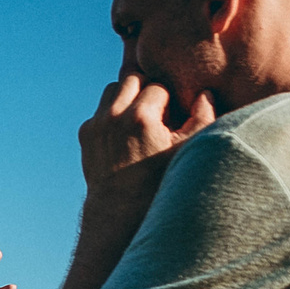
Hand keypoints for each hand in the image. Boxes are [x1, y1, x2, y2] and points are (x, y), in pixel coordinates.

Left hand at [80, 74, 215, 198]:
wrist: (121, 210)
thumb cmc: (161, 181)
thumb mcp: (189, 150)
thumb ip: (203, 116)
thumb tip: (204, 92)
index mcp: (140, 117)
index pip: (159, 85)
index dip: (170, 98)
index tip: (173, 116)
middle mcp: (114, 116)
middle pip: (133, 78)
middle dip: (147, 89)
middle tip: (159, 110)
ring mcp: (96, 124)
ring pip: (113, 89)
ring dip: (128, 97)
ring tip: (143, 118)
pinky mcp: (86, 133)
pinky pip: (102, 108)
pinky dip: (114, 113)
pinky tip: (127, 133)